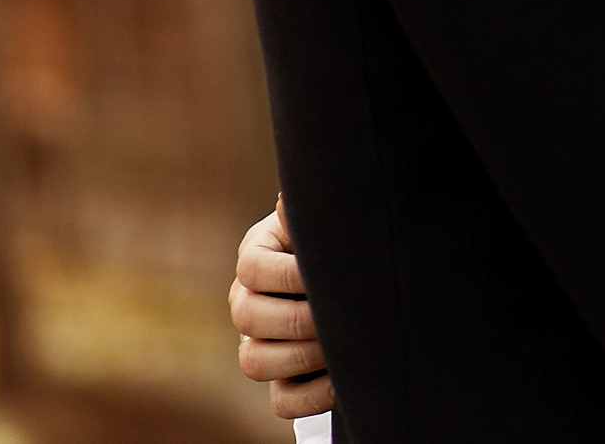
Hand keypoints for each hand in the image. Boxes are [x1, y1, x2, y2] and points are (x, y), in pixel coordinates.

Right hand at [229, 196, 332, 419]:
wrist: (356, 273)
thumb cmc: (339, 240)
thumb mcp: (324, 224)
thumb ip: (311, 216)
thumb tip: (285, 203)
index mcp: (255, 258)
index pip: (253, 269)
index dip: (293, 274)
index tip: (332, 272)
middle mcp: (247, 303)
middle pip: (248, 318)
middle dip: (301, 318)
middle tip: (343, 314)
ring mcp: (258, 344)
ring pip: (254, 363)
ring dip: (303, 356)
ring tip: (345, 343)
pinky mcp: (280, 380)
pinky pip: (282, 402)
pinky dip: (313, 396)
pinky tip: (344, 377)